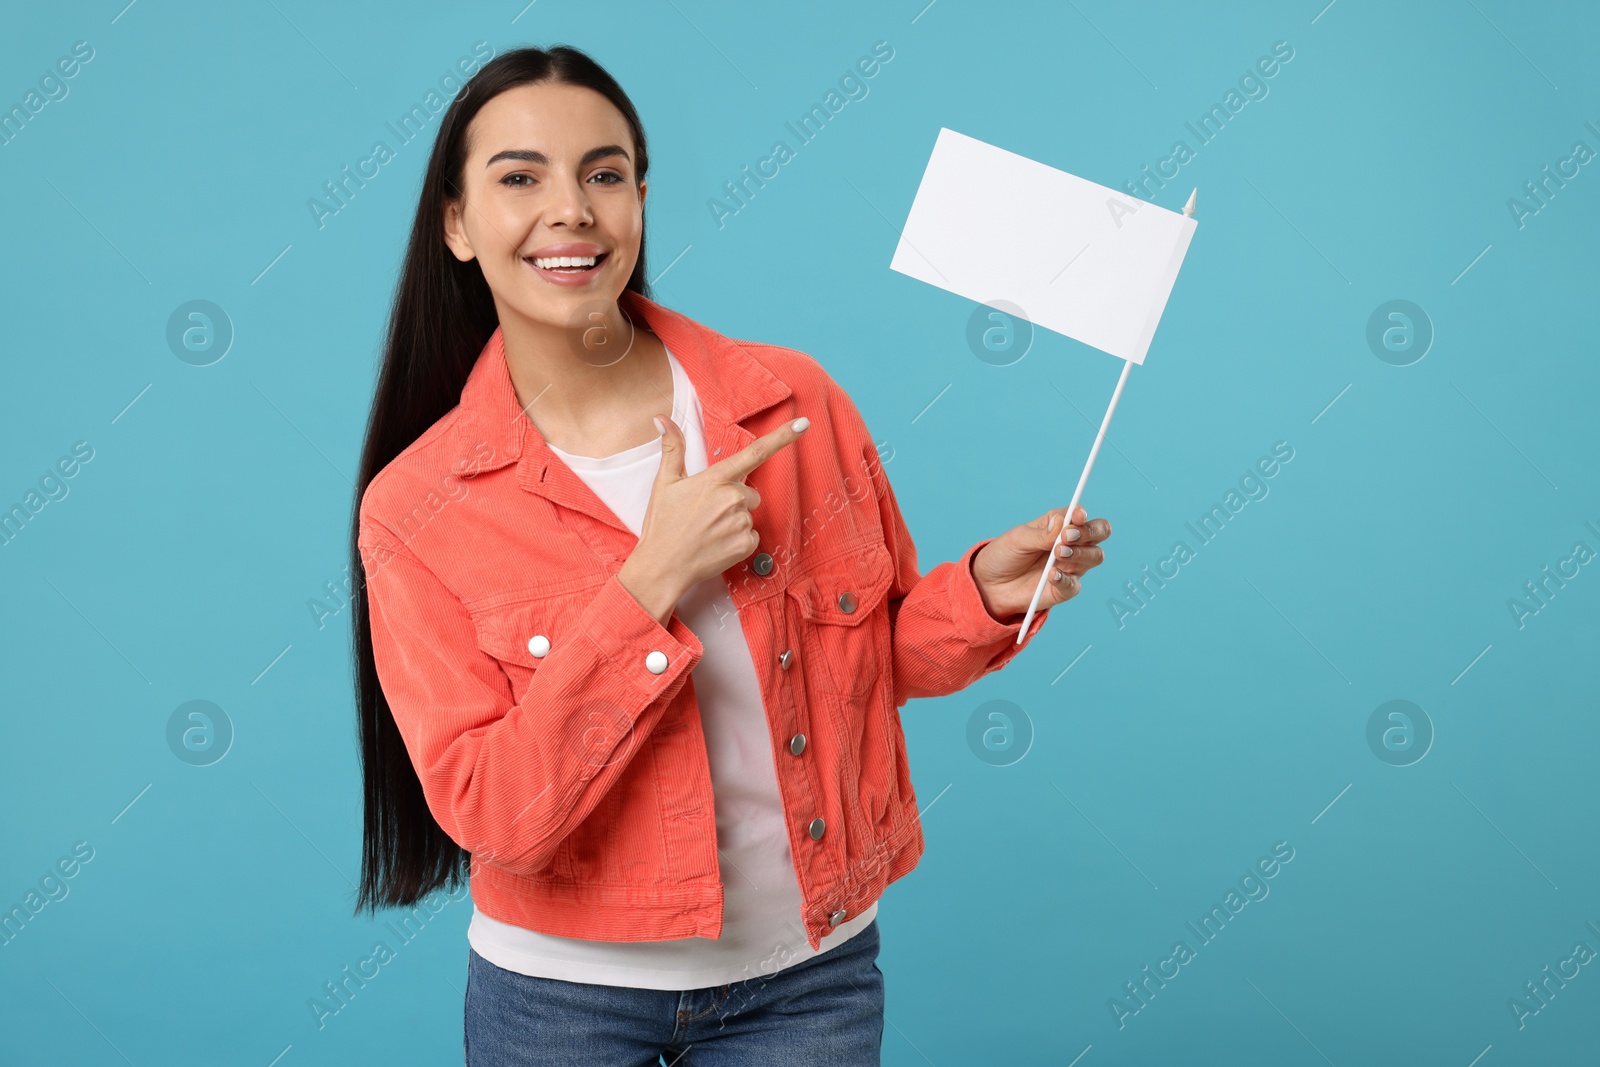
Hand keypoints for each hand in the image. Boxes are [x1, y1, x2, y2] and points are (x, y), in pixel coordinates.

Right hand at [626, 413, 810, 604]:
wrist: (662, 566)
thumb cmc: (662, 525)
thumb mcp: (664, 482)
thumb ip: (672, 448)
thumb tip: (662, 419)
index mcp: (716, 479)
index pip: (755, 452)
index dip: (782, 436)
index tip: (803, 424)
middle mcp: (733, 498)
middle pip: (749, 492)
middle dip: (734, 500)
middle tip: (707, 514)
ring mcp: (741, 522)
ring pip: (749, 514)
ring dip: (734, 520)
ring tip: (709, 530)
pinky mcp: (746, 545)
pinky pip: (752, 535)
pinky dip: (738, 539)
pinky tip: (717, 543)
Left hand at [971, 505, 1111, 620]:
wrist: (989, 585)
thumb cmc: (1004, 555)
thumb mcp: (1018, 539)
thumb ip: (1042, 533)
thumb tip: (1063, 523)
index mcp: (1059, 525)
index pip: (1081, 516)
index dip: (1082, 515)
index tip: (1075, 517)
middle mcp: (1070, 544)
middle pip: (1099, 533)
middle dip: (1089, 532)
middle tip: (1067, 537)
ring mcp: (1070, 566)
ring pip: (1095, 557)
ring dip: (1080, 554)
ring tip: (1057, 554)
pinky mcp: (1064, 588)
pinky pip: (1074, 584)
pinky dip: (1065, 579)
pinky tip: (1051, 575)